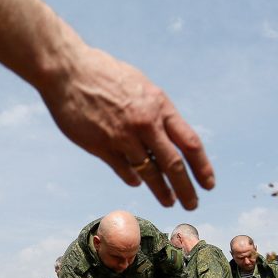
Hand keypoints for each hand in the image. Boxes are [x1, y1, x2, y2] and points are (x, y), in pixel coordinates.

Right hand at [0, 0, 214, 209]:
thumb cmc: (105, 74)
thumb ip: (156, 111)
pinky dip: (133, 179)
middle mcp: (145, 124)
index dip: (202, 167)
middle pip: (174, 165)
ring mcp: (123, 137)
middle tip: (193, 205)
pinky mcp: (101, 147)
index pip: (190, 143)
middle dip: (186, 189)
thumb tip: (169, 135)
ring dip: (161, 190)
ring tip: (169, 202)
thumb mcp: (140, 86)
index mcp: (159, 107)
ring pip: (149, 173)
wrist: (69, 72)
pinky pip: (124, 170)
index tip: (208, 184)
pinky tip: (138, 183)